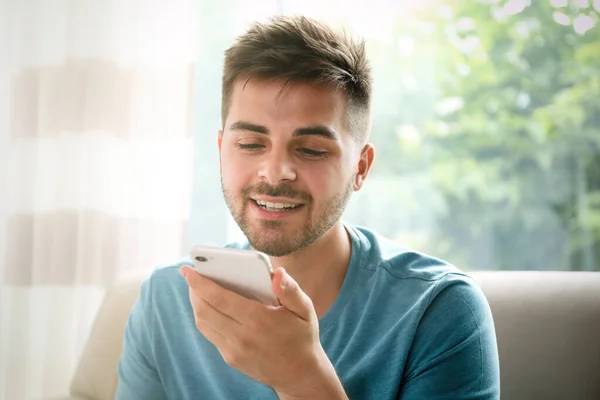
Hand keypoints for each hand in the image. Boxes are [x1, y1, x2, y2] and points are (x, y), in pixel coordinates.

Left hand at [179, 265, 346, 398]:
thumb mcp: (304, 309)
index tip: (187, 269)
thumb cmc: (302, 336)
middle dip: (193, 290)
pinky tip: (208, 306)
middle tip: (190, 275)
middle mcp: (242, 336)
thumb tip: (277, 272)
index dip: (200, 283)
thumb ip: (290, 289)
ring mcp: (234, 350)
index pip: (219, 298)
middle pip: (204, 310)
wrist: (300, 374)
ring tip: (197, 288)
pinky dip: (204, 317)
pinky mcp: (231, 358)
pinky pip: (210, 334)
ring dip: (196, 303)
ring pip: (203, 323)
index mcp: (258, 320)